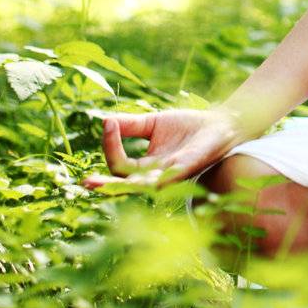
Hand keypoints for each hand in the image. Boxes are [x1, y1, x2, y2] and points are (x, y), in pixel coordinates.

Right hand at [82, 108, 245, 189]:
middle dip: (106, 185)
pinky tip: (146, 176)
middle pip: (127, 185)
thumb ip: (131, 125)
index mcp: (146, 167)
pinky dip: (158, 176)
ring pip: (144, 186)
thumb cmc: (187, 126)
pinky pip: (171, 176)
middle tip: (87, 182)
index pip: (119, 166)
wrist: (220, 124)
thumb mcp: (153, 123)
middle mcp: (156, 176)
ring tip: (105, 184)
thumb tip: (104, 121)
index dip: (110, 147)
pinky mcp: (189, 167)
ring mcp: (172, 175)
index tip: (108, 124)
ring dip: (125, 185)